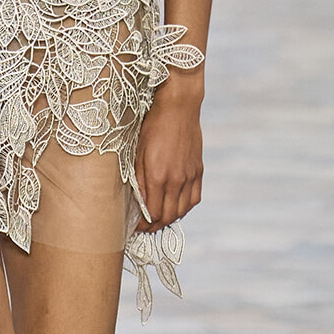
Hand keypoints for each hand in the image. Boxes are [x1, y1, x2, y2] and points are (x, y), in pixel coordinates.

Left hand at [135, 75, 203, 232]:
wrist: (179, 107)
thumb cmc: (152, 126)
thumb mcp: (137, 151)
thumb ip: (139, 180)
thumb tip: (140, 203)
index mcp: (158, 176)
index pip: (153, 214)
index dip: (143, 225)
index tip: (134, 226)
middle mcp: (177, 180)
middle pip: (168, 216)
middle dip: (155, 226)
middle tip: (144, 227)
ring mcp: (190, 176)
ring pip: (183, 210)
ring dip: (170, 219)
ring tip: (159, 219)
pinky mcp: (198, 170)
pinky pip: (194, 198)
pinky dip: (185, 207)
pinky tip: (176, 206)